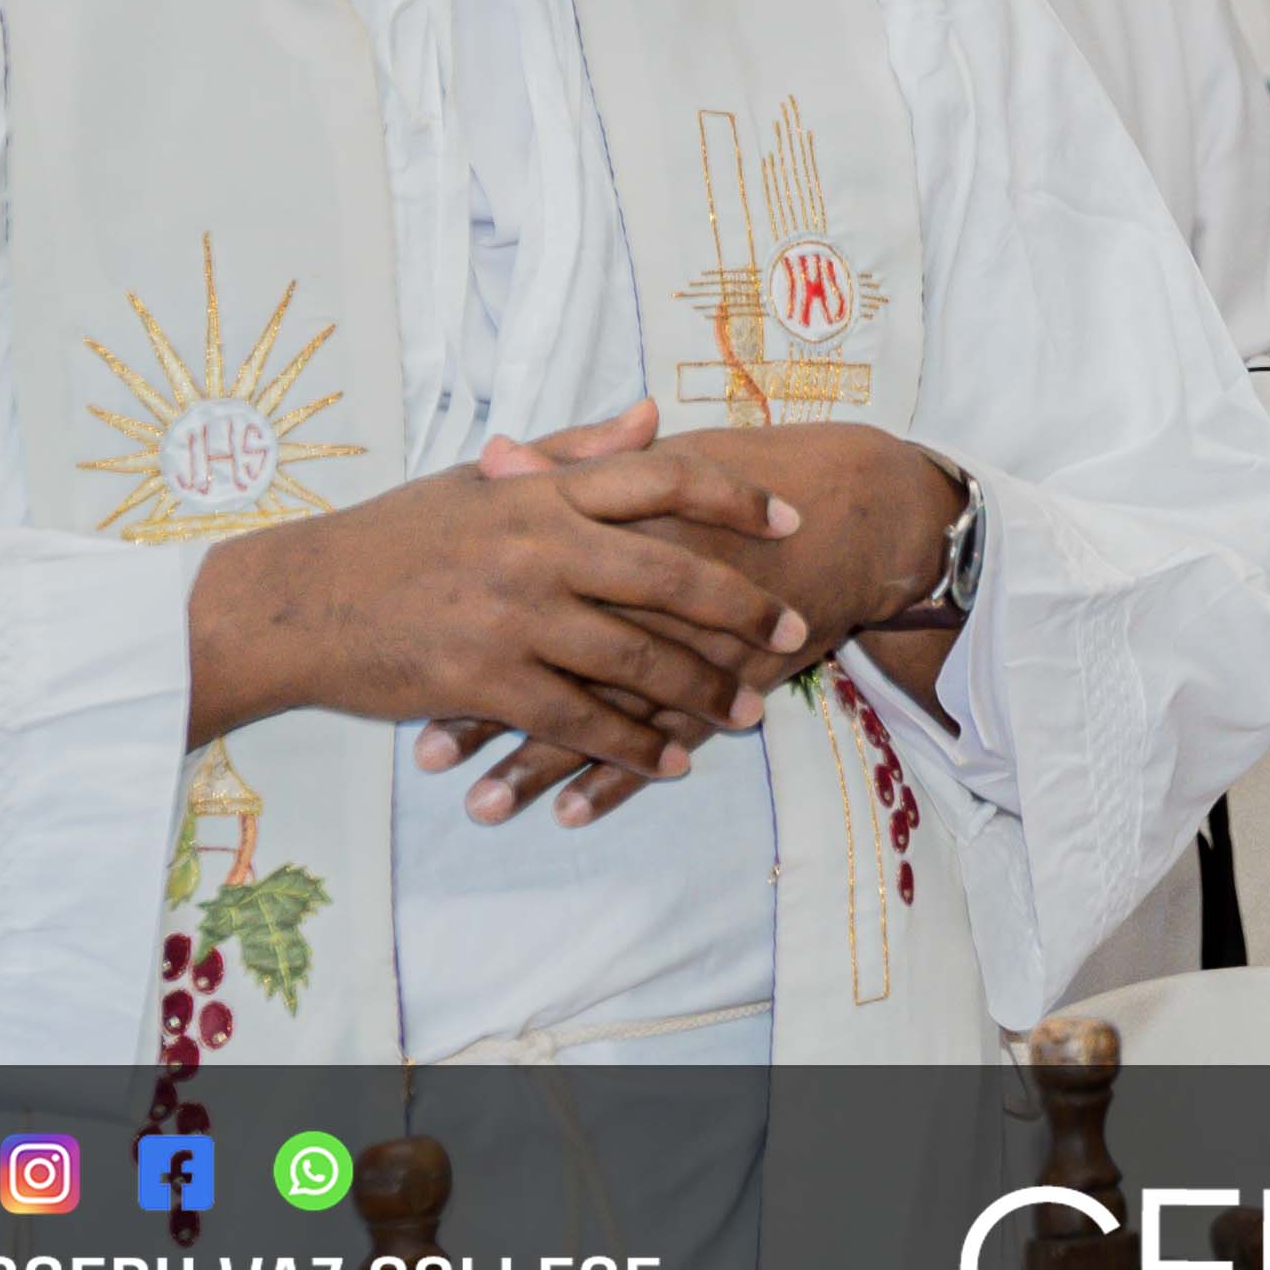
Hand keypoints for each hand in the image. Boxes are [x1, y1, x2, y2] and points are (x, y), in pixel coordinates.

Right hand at [192, 427, 817, 821]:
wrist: (292, 605)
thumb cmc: (390, 537)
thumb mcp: (479, 482)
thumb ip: (575, 453)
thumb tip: (655, 414)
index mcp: (542, 492)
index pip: (664, 477)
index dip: (737, 500)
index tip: (791, 521)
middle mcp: (538, 548)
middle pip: (671, 575)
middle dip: (743, 608)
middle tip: (794, 630)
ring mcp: (513, 617)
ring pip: (635, 659)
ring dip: (702, 691)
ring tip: (752, 711)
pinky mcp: (484, 681)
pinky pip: (580, 720)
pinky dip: (633, 745)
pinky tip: (673, 761)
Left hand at [427, 409, 959, 829]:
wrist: (860, 509)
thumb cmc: (760, 475)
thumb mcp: (665, 458)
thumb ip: (576, 464)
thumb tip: (492, 458)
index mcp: (625, 528)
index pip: (531, 584)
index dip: (470, 625)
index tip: (409, 662)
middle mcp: (651, 595)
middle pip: (555, 660)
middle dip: (491, 711)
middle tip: (427, 750)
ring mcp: (692, 646)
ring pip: (605, 715)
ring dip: (540, 765)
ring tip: (478, 805)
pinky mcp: (728, 682)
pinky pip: (665, 741)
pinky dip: (617, 780)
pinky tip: (567, 811)